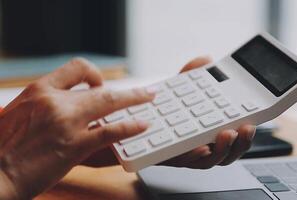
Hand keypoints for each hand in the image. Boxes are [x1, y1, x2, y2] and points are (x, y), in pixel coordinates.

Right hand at [0, 58, 154, 198]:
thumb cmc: (4, 146)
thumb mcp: (20, 113)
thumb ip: (46, 105)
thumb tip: (67, 105)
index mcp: (40, 90)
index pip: (76, 68)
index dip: (94, 73)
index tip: (101, 84)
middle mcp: (55, 101)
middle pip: (101, 87)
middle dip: (127, 89)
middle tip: (145, 91)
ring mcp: (67, 122)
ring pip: (110, 103)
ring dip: (135, 100)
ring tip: (150, 98)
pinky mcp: (74, 145)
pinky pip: (110, 131)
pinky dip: (130, 127)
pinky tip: (142, 125)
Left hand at [161, 56, 255, 168]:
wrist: (137, 118)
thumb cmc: (165, 107)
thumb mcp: (180, 86)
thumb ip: (193, 72)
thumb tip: (206, 59)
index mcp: (211, 130)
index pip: (235, 136)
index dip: (247, 134)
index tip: (254, 122)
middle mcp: (203, 144)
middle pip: (229, 152)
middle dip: (241, 143)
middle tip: (245, 128)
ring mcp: (188, 153)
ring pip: (212, 160)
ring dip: (222, 149)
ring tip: (225, 134)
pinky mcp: (172, 157)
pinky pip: (186, 161)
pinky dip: (195, 156)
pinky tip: (199, 147)